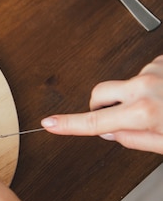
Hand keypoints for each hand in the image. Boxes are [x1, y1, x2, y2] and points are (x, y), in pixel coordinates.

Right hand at [41, 55, 162, 153]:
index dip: (68, 124)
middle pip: (99, 94)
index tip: (49, 123)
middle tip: (120, 117)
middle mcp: (144, 86)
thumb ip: (135, 140)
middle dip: (102, 106)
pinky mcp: (160, 61)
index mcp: (144, 112)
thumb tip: (112, 133)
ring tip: (160, 104)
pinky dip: (150, 85)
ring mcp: (152, 70)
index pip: (94, 121)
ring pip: (125, 84)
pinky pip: (144, 74)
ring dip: (134, 96)